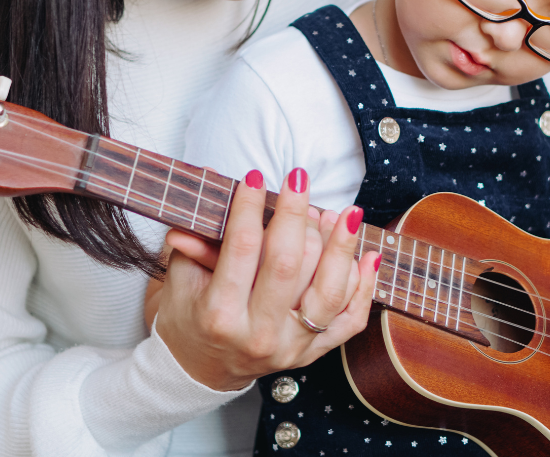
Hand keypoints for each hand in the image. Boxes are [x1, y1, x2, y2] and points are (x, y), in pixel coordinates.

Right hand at [153, 168, 378, 390]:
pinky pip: (351, 319)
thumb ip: (195, 239)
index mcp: (220, 314)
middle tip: (298, 181)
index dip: (251, 208)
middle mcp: (260, 333)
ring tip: (342, 213)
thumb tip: (208, 185)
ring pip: (330, 291)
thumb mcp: (181, 280)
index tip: (256, 178)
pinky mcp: (314, 352)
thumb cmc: (191, 316)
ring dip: (341, 246)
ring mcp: (292, 346)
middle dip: (297, 214)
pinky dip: (364, 286)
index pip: (243, 249)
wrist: (202, 369)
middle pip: (289, 264)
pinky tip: (368, 255)